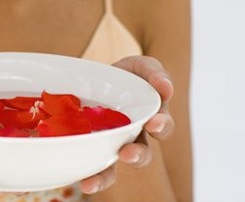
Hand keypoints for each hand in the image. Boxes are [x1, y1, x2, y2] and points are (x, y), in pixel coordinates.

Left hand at [78, 55, 174, 193]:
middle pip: (141, 153)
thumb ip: (155, 73)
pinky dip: (88, 176)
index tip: (154, 124)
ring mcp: (109, 143)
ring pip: (113, 166)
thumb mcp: (141, 67)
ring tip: (92, 182)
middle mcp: (133, 136)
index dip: (160, 127)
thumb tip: (166, 87)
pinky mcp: (88, 145)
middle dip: (136, 156)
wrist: (96, 78)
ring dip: (105, 176)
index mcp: (150, 117)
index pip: (161, 126)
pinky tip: (83, 183)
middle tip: (128, 154)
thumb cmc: (126, 75)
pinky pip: (90, 165)